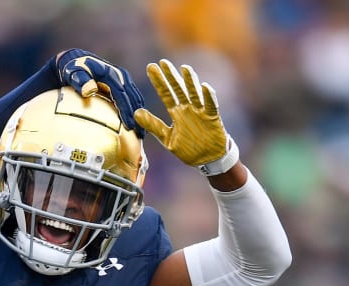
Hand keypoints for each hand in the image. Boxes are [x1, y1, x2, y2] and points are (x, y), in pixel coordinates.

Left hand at [55, 48, 144, 136]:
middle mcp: (120, 76)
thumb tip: (90, 90)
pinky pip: (132, 98)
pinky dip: (136, 111)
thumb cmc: (71, 69)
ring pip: (136, 99)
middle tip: (140, 135)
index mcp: (110, 74)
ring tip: (141, 133)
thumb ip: (80, 81)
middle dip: (138, 116)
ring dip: (140, 115)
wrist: (74, 60)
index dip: (126, 110)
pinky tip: (136, 125)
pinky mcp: (122, 84)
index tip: (129, 126)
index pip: (121, 95)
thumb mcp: (73, 73)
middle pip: (133, 98)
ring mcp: (123, 79)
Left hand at [133, 59, 238, 175]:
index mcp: (176, 113)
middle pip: (178, 89)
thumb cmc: (189, 148)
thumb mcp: (167, 138)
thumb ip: (153, 125)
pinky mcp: (212, 118)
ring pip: (194, 93)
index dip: (158, 82)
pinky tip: (204, 86)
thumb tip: (136, 113)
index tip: (150, 68)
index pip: (166, 94)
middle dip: (171, 76)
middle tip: (162, 62)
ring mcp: (200, 112)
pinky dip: (208, 96)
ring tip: (184, 68)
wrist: (207, 160)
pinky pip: (210, 105)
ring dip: (190, 81)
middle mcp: (187, 109)